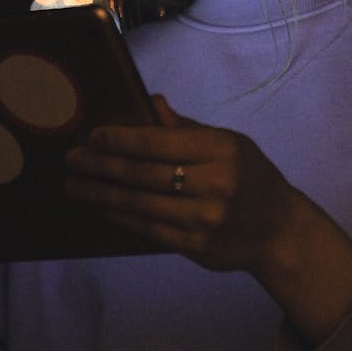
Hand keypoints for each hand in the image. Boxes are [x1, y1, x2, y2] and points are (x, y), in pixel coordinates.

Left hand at [65, 95, 306, 274]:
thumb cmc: (249, 176)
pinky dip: (119, 218)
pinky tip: (100, 208)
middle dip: (102, 166)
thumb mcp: (229, 142)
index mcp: (220, 150)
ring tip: (74, 185)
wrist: (279, 230)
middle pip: (144, 175)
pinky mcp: (196, 248)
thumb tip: (151, 102)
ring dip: (101, 195)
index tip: (93, 136)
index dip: (121, 140)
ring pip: (140, 206)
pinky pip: (148, 231)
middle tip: (72, 159)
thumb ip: (186, 127)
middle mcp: (214, 184)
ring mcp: (204, 220)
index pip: (159, 143)